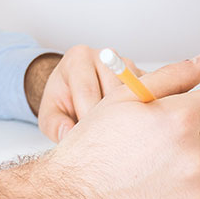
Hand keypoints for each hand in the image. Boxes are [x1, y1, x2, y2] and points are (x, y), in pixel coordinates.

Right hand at [0, 52, 199, 198]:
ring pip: (197, 169)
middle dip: (183, 137)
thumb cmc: (90, 152)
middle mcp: (191, 156)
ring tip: (138, 171)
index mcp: (180, 120)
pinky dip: (170, 195)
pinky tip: (140, 194)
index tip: (177, 113)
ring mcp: (190, 191)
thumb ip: (172, 76)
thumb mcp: (124, 99)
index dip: (194, 106)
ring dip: (177, 166)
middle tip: (145, 145)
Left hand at [29, 45, 144, 142]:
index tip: (88, 140)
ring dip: (129, 118)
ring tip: (119, 136)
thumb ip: (55, 124)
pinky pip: (150, 96)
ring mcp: (127, 64)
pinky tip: (133, 128)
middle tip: (105, 142)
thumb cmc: (63, 101)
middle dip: (110, 120)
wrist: (76, 89)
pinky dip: (143, 114)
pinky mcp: (144, 75)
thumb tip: (68, 134)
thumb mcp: (49, 114)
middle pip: (114, 92)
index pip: (87, 90)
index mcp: (78, 58)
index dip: (88, 118)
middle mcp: (105, 56)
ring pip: (135, 95)